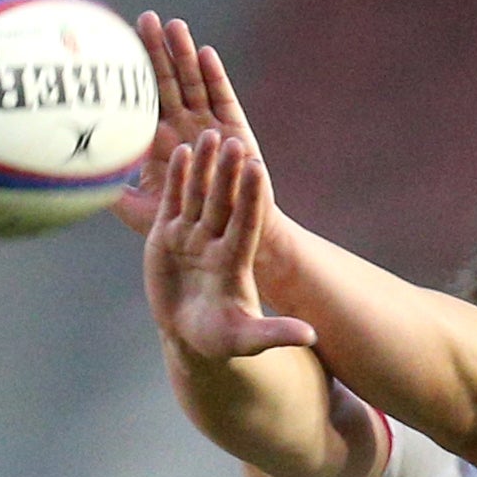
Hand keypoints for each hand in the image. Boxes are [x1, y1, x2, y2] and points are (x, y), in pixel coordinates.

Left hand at [108, 9, 264, 233]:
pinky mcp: (235, 130)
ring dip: (183, 54)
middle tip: (143, 19)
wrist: (227, 235)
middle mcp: (183, 126)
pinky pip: (222, 98)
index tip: (115, 46)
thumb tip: (78, 184)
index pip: (143, 99)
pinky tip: (204, 54)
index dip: (132, 74)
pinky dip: (214, 75)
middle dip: (156, 50)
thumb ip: (117, 195)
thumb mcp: (142, 211)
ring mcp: (208, 124)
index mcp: (159, 140)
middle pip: (167, 80)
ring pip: (193, 82)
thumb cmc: (184, 225)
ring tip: (173, 25)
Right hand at [145, 132, 317, 362]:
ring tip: (209, 137)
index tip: (259, 169)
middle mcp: (215, 242)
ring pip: (198, 197)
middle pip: (223, 203)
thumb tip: (310, 335)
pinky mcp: (167, 236)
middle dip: (229, 174)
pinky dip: (176, 179)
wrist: (187, 333)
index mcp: (234, 261)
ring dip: (204, 168)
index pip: (245, 223)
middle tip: (236, 142)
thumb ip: (275, 334)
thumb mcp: (246, 339)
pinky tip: (180, 153)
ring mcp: (191, 237)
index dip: (251, 198)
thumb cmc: (220, 339)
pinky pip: (172, 203)